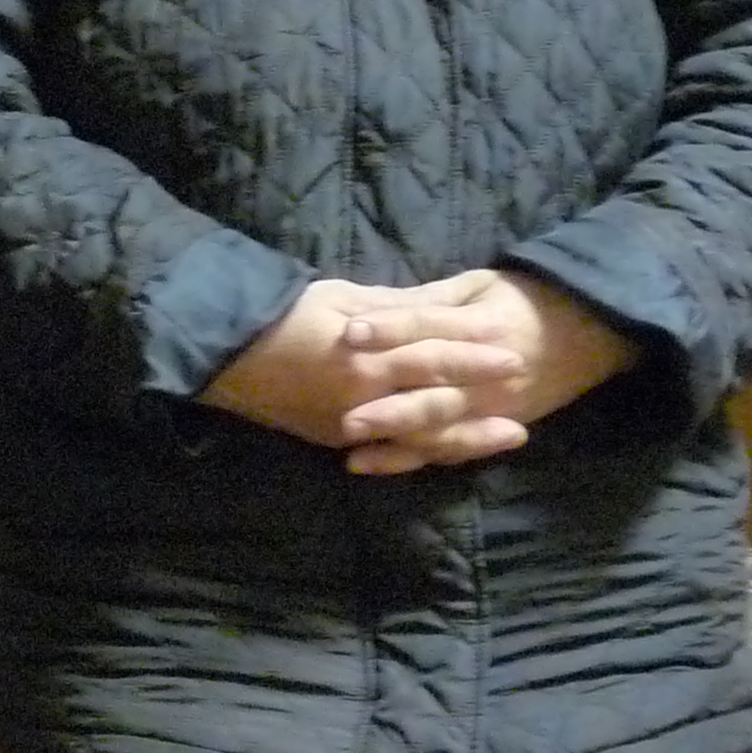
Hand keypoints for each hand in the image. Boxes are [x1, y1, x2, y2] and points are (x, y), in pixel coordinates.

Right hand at [202, 278, 526, 461]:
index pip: (432, 354)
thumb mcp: (342, 298)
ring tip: (512, 434)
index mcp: (365, 355)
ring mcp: (351, 425)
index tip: (512, 352)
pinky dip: (428, 454)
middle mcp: (363, 397)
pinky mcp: (337, 440)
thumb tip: (440, 305)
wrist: (226, 354)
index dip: (473, 355)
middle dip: (481, 397)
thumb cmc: (283, 315)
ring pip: (422, 438)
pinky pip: (392, 453)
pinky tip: (456, 452)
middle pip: (436, 400)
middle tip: (525, 392)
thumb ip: (395, 309)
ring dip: (469, 437)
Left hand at [338, 269, 637, 473]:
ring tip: (353, 452)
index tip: (349, 332)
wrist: (592, 329)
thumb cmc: (525, 299)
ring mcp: (496, 405)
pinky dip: (415, 459)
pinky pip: (454, 449)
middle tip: (346, 417)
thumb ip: (431, 300)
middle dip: (391, 407)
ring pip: (443, 429)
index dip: (390, 329)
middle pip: (436, 391)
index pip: (429, 327)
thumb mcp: (479, 286)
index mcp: (482, 326)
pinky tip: (375, 466)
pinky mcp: (498, 426)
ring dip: (398, 443)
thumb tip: (376, 305)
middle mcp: (489, 372)